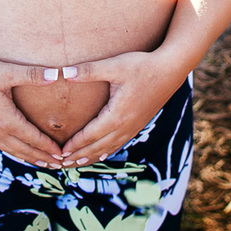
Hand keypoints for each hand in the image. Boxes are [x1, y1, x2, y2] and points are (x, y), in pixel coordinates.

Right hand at [0, 45, 64, 166]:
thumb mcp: (5, 72)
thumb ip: (32, 74)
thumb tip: (57, 74)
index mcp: (7, 120)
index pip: (33, 139)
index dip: (49, 147)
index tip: (62, 154)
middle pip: (25, 150)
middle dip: (43, 159)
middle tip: (59, 165)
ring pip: (13, 152)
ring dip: (30, 159)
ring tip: (44, 164)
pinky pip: (2, 148)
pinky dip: (16, 154)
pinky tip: (20, 152)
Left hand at [58, 51, 186, 165]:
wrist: (170, 70)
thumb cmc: (142, 66)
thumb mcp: (115, 65)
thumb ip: (89, 70)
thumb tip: (65, 72)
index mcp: (117, 115)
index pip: (90, 136)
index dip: (74, 145)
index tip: (60, 153)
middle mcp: (125, 126)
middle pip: (97, 147)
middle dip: (79, 156)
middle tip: (61, 165)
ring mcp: (133, 127)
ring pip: (109, 148)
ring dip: (92, 156)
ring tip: (77, 164)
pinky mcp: (139, 124)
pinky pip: (119, 143)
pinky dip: (107, 151)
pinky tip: (102, 153)